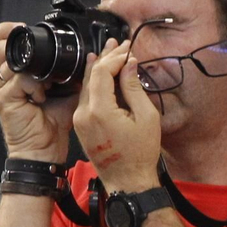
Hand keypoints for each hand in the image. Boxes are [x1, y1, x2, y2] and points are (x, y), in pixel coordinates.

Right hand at [0, 21, 76, 161]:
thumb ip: (68, 73)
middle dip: (21, 43)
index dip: (9, 29)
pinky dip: (35, 84)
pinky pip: (18, 79)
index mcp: (11, 72)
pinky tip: (42, 97)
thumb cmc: (51, 123)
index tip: (27, 29)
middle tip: (43, 56)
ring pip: (10, 59)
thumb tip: (88, 56)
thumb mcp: (65, 92)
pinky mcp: (1, 98)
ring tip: (47, 83)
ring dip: (34, 66)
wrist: (43, 150)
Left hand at [71, 39, 161, 192]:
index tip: (129, 50)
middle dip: (107, 58)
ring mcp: (80, 120)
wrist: (128, 181)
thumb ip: (134, 89)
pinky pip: (85, 98)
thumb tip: (129, 66)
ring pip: (86, 85)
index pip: (102, 72)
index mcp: (99, 111)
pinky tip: (102, 75)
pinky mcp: (81, 125)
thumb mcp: (146, 118)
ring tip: (111, 53)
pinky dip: (95, 84)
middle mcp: (84, 113)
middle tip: (120, 45)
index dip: (116, 58)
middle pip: (91, 75)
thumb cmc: (140, 154)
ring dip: (99, 69)